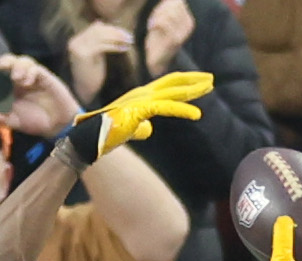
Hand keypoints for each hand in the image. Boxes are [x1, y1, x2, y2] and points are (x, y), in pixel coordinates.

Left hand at [0, 52, 79, 137]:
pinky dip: (30, 72)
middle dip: (3, 63)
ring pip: (21, 60)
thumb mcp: (13, 122)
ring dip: (16, 66)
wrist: (56, 125)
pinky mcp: (43, 76)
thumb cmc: (34, 121)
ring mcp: (31, 76)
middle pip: (8, 62)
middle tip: (0, 69)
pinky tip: (28, 82)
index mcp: (8, 89)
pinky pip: (35, 68)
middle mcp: (18, 80)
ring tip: (16, 78)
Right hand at [61, 70, 211, 164]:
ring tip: (209, 88)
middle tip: (210, 80)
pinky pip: (167, 107)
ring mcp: (141, 100)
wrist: (90, 139)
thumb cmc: (105, 135)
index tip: (199, 84)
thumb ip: (140, 127)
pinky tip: (197, 115)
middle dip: (193, 81)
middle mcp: (142, 93)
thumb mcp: (128, 129)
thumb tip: (149, 129)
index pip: (166, 85)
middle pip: (173, 83)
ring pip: (173, 92)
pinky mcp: (141, 110)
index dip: (183, 83)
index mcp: (140, 96)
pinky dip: (183, 110)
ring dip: (193, 91)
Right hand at [66, 21, 133, 103]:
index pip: (96, 28)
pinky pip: (102, 46)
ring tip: (128, 42)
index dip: (111, 29)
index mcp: (76, 41)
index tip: (124, 33)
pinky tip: (123, 49)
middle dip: (116, 32)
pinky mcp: (83, 55)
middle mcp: (75, 42)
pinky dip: (114, 46)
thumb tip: (101, 22)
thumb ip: (97, 40)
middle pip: (99, 30)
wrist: (83, 94)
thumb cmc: (91, 76)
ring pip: (101, 36)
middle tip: (130, 37)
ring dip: (117, 38)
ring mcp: (77, 48)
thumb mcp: (94, 54)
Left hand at [144, 0, 195, 77]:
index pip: (178, 2)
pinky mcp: (174, 40)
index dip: (165, 4)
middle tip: (153, 20)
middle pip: (174, 5)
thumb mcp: (164, 19)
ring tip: (152, 25)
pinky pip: (163, 23)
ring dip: (157, 17)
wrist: (157, 61)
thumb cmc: (159, 39)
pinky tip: (152, 28)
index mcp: (188, 20)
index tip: (156, 14)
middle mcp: (189, 26)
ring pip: (168, 13)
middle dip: (160, 10)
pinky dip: (155, 23)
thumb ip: (167, 8)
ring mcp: (182, 33)